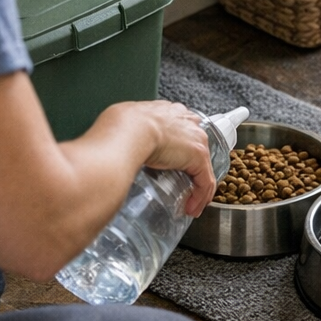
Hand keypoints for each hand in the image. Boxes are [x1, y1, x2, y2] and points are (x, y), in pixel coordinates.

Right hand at [100, 100, 217, 216]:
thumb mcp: (123, 123)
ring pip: (203, 167)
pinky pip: (205, 181)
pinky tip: (191, 208)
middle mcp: (186, 121)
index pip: (180, 129)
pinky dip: (199, 197)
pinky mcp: (198, 156)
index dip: (178, 149)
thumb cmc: (120, 126)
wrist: (129, 130)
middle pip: (196, 147)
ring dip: (197, 189)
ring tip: (188, 204)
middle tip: (181, 186)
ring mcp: (195, 138)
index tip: (172, 163)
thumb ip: (127, 133)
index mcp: (168, 112)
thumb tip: (115, 146)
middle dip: (191, 169)